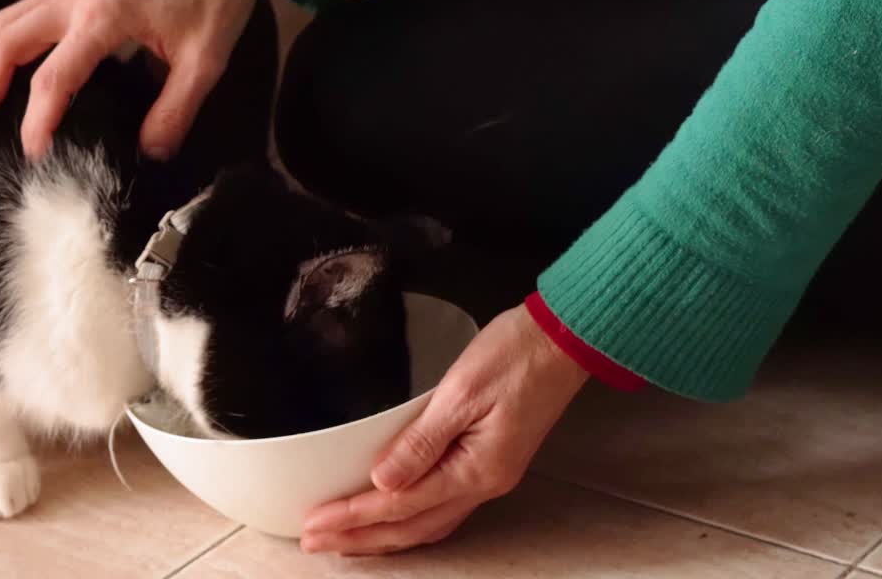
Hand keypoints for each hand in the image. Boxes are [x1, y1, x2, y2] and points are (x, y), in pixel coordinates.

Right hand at [0, 0, 272, 160]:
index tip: (33, 154)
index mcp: (104, 17)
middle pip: (5, 38)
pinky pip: (28, 7)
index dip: (37, 121)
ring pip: (9, 18)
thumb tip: (151, 153)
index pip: (53, 78)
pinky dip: (13, 37)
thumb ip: (175, 111)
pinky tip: (25, 62)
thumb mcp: (205, 61)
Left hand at [300, 304, 588, 554]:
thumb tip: (383, 482)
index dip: (354, 516)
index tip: (316, 523)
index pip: (401, 504)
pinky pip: (443, 505)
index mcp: (476, 469)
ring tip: (345, 538)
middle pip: (413, 526)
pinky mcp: (492, 461)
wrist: (565, 339)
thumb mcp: (462, 392)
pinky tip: (394, 516)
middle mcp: (485, 482)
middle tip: (315, 542)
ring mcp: (491, 475)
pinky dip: (411, 518)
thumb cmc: (518, 354)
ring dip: (384, 534)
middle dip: (362, 537)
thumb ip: (422, 441)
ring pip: (428, 522)